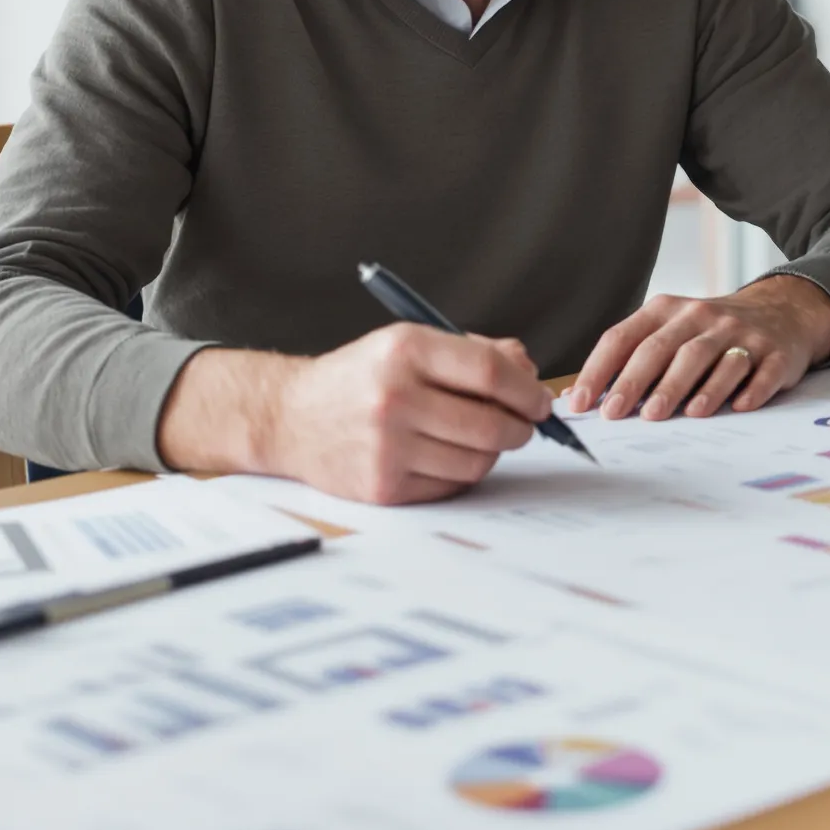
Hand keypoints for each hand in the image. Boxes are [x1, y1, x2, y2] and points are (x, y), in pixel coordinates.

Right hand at [154, 325, 551, 503]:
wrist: (290, 417)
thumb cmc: (360, 378)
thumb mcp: (408, 343)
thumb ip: (473, 352)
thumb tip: (528, 372)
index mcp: (404, 350)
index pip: (490, 372)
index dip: (527, 390)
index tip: (540, 399)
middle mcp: (394, 397)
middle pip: (491, 423)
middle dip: (521, 427)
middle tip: (524, 424)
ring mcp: (387, 446)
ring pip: (477, 460)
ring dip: (493, 451)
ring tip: (480, 437)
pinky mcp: (383, 486)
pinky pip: (451, 485)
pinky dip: (462, 472)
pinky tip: (448, 455)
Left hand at [567, 274, 829, 420]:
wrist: (782, 312)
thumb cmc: (710, 333)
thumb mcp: (669, 333)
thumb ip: (627, 362)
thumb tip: (575, 397)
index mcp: (667, 311)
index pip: (625, 336)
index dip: (600, 369)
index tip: (582, 401)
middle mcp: (702, 317)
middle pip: (665, 348)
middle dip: (639, 381)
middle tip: (618, 413)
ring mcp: (741, 333)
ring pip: (709, 358)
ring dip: (689, 387)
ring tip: (669, 415)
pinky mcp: (774, 353)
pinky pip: (760, 371)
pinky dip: (748, 390)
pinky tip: (736, 408)